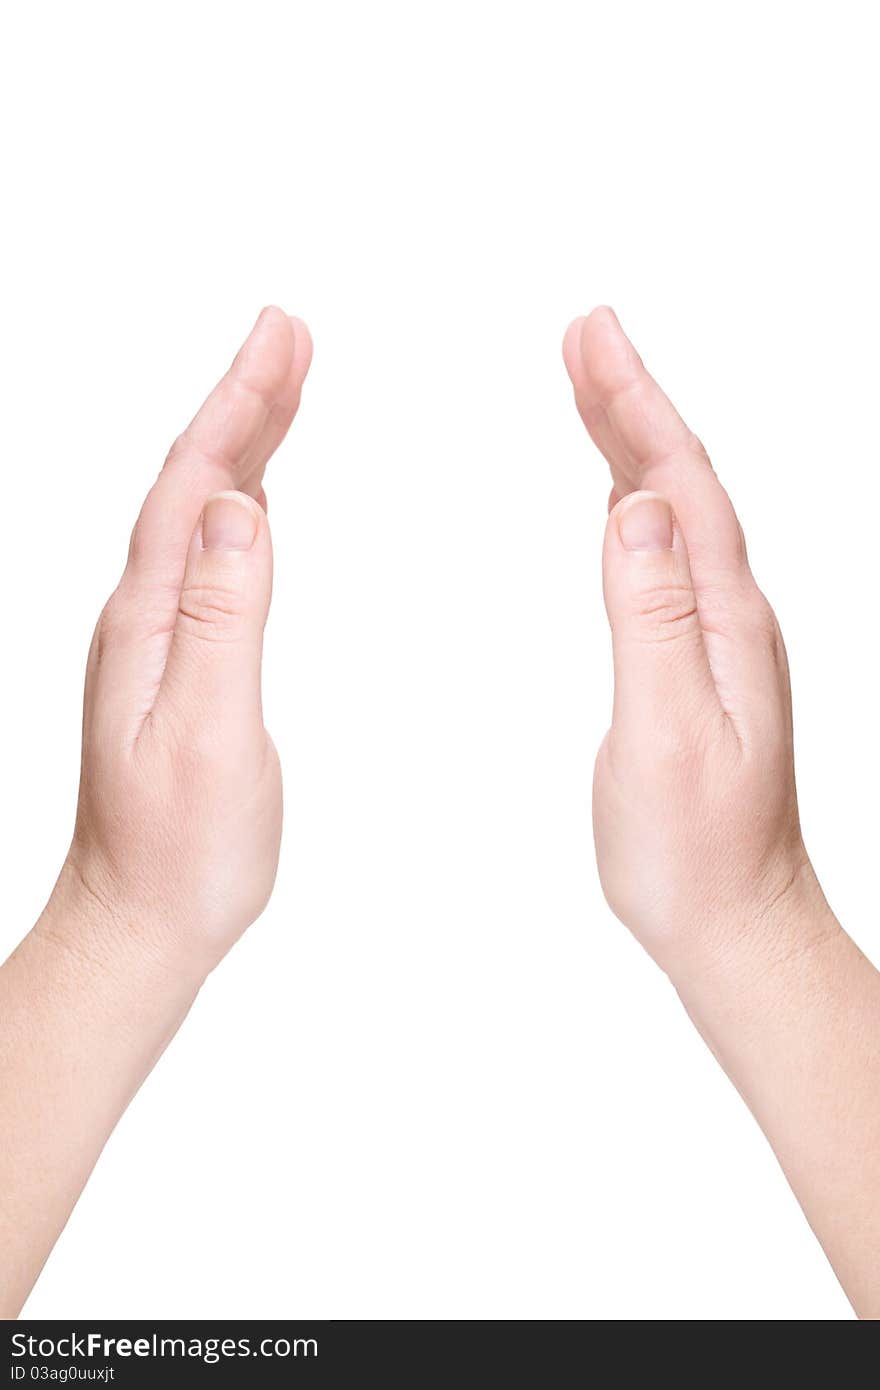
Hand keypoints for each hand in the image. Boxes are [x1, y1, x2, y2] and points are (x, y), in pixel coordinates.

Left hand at [55, 307, 311, 975]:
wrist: (139, 921)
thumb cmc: (180, 849)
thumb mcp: (207, 734)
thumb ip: (224, 619)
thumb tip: (242, 508)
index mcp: (149, 621)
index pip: (194, 486)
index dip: (239, 404)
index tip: (282, 336)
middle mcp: (143, 617)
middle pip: (193, 483)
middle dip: (242, 400)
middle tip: (288, 332)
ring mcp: (157, 640)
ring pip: (200, 514)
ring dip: (241, 443)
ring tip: (282, 386)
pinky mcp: (178, 664)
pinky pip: (209, 558)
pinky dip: (241, 504)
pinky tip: (258, 496)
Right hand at [562, 307, 830, 981]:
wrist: (734, 920)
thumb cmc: (694, 850)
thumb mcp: (665, 736)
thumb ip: (651, 619)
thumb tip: (632, 507)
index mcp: (726, 622)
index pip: (680, 486)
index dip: (636, 405)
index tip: (591, 337)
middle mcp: (732, 617)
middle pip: (682, 484)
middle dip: (633, 401)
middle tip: (585, 333)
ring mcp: (719, 639)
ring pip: (675, 514)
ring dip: (635, 442)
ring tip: (593, 385)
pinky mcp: (698, 664)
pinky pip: (667, 557)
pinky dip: (636, 503)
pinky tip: (617, 496)